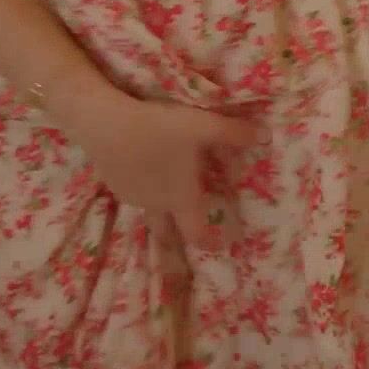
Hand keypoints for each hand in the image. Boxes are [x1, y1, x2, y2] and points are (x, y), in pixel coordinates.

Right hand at [70, 93, 262, 249]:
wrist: (103, 123)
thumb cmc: (158, 129)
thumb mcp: (202, 126)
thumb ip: (234, 133)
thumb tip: (266, 136)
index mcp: (180, 199)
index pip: (197, 234)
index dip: (210, 242)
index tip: (220, 244)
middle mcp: (156, 205)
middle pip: (169, 229)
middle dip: (181, 228)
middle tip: (192, 220)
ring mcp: (131, 196)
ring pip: (151, 207)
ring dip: (162, 202)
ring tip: (169, 182)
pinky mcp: (112, 182)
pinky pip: (134, 191)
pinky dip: (144, 184)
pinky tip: (143, 162)